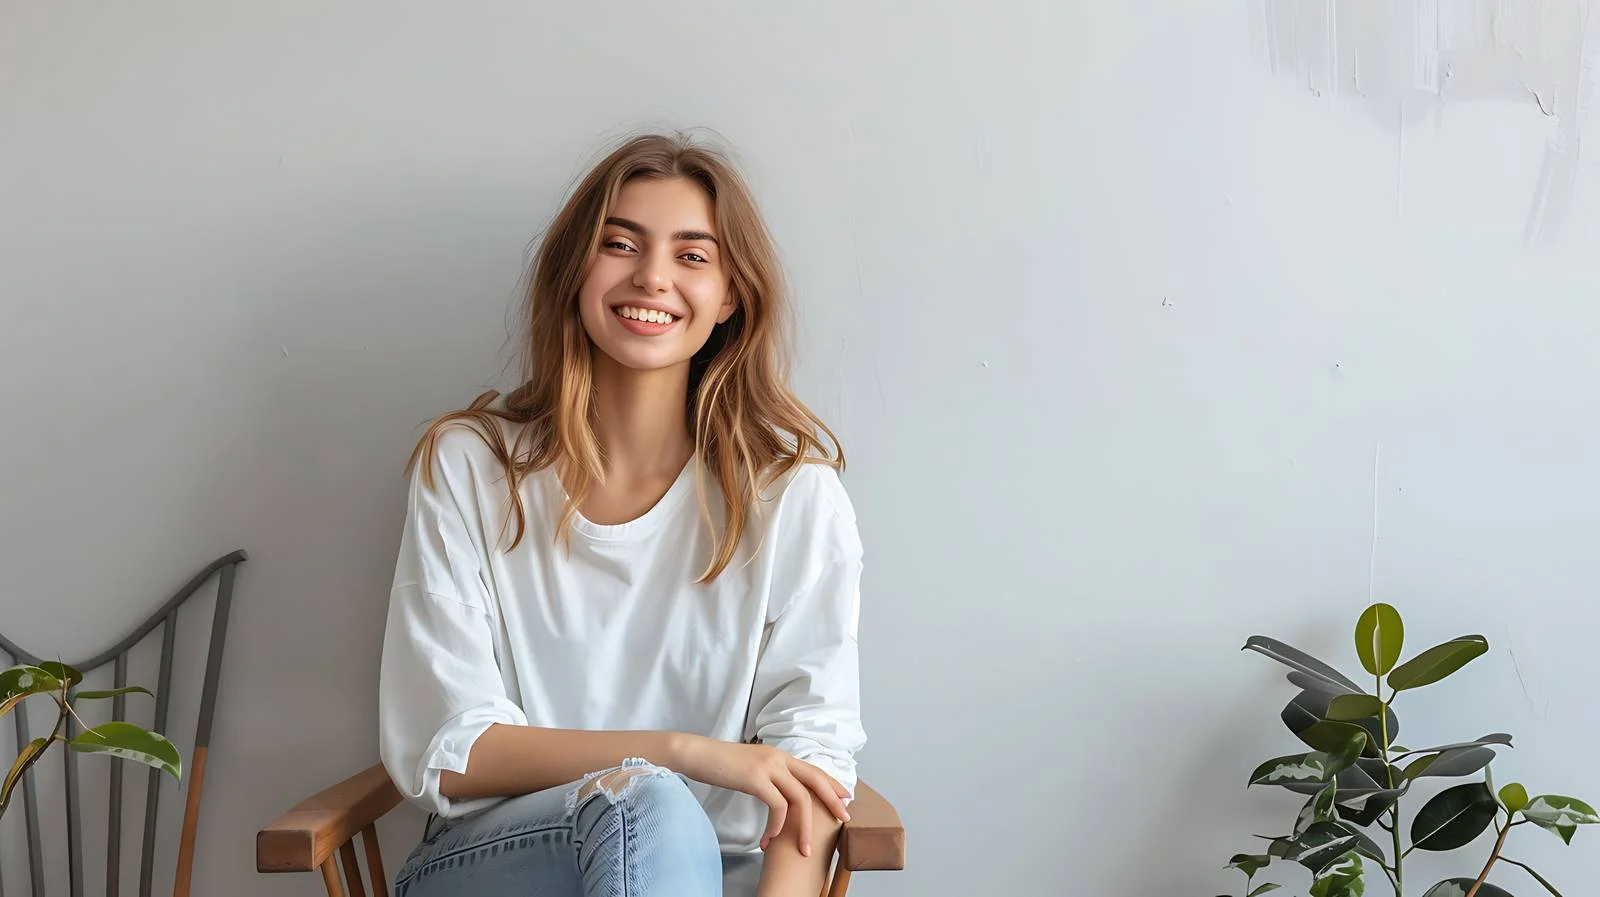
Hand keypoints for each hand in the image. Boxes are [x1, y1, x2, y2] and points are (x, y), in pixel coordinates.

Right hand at [674, 736, 850, 855]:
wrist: (696, 754)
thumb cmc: (719, 764)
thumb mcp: (750, 767)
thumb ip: (767, 776)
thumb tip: (777, 793)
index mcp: (778, 755)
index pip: (812, 769)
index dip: (830, 784)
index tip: (844, 798)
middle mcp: (777, 758)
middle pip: (815, 779)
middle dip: (832, 800)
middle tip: (843, 819)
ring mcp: (768, 767)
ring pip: (799, 798)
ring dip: (803, 827)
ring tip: (803, 848)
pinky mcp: (756, 778)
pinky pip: (777, 806)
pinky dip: (777, 826)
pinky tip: (769, 839)